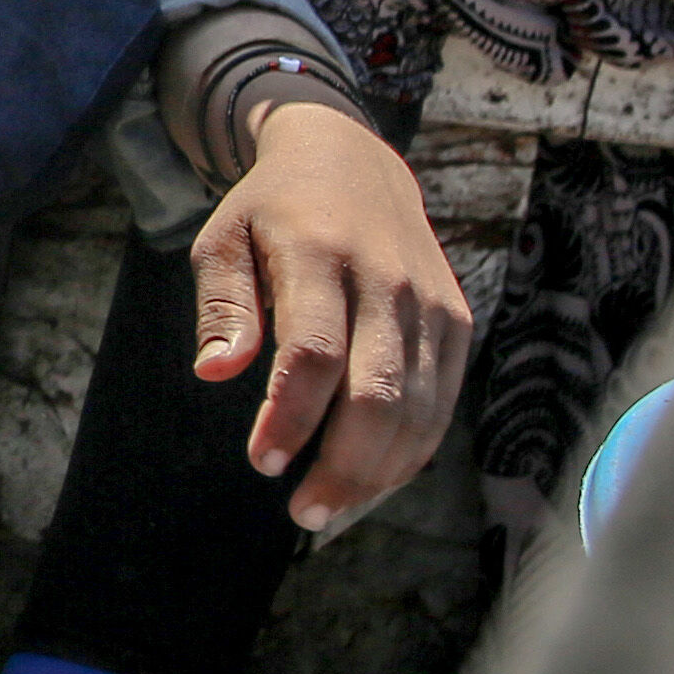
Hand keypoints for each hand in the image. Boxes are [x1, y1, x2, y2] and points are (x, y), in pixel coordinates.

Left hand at [191, 96, 474, 532]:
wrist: (353, 160)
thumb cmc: (272, 212)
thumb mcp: (224, 239)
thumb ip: (222, 306)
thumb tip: (216, 373)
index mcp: (322, 255)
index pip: (315, 353)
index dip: (292, 417)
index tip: (263, 463)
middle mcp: (389, 280)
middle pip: (378, 394)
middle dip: (343, 466)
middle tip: (302, 512)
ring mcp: (432, 302)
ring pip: (419, 408)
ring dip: (379, 473)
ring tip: (330, 508)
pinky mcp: (457, 322)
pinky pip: (443, 401)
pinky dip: (412, 450)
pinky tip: (372, 479)